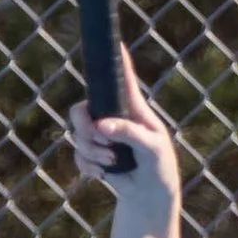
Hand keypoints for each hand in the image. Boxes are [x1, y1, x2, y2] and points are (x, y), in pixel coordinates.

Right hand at [69, 46, 180, 209]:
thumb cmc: (159, 166)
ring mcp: (101, 137)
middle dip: (84, 126)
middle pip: (81, 109)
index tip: (112, 41)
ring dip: (91, 151)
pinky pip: (78, 155)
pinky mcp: (94, 156)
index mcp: (132, 108)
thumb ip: (129, 133)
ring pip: (78, 134)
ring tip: (112, 162)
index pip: (122, 77)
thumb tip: (101, 126)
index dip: (116, 58)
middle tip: (99, 139)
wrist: (151, 196)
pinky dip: (87, 166)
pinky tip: (102, 174)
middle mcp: (112, 117)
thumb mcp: (152, 148)